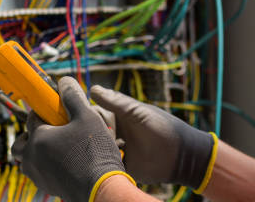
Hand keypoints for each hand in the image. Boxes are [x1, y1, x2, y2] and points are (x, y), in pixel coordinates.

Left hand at [12, 77, 133, 201]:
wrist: (100, 189)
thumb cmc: (94, 152)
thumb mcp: (87, 117)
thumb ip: (73, 97)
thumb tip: (64, 81)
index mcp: (39, 137)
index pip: (32, 116)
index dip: (44, 109)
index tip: (55, 108)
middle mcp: (32, 156)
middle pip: (21, 141)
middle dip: (32, 133)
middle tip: (53, 129)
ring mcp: (37, 174)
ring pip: (27, 158)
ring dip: (37, 150)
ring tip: (59, 145)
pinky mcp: (46, 186)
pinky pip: (37, 171)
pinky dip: (44, 163)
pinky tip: (65, 160)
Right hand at [90, 85, 216, 189]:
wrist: (180, 155)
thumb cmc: (162, 127)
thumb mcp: (136, 112)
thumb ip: (115, 102)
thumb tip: (92, 89)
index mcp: (121, 116)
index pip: (96, 112)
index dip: (85, 113)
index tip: (73, 115)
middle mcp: (119, 131)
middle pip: (95, 131)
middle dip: (88, 133)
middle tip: (80, 136)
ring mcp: (120, 149)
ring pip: (98, 148)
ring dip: (93, 149)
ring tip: (88, 150)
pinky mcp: (123, 166)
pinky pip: (106, 165)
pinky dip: (100, 164)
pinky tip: (96, 163)